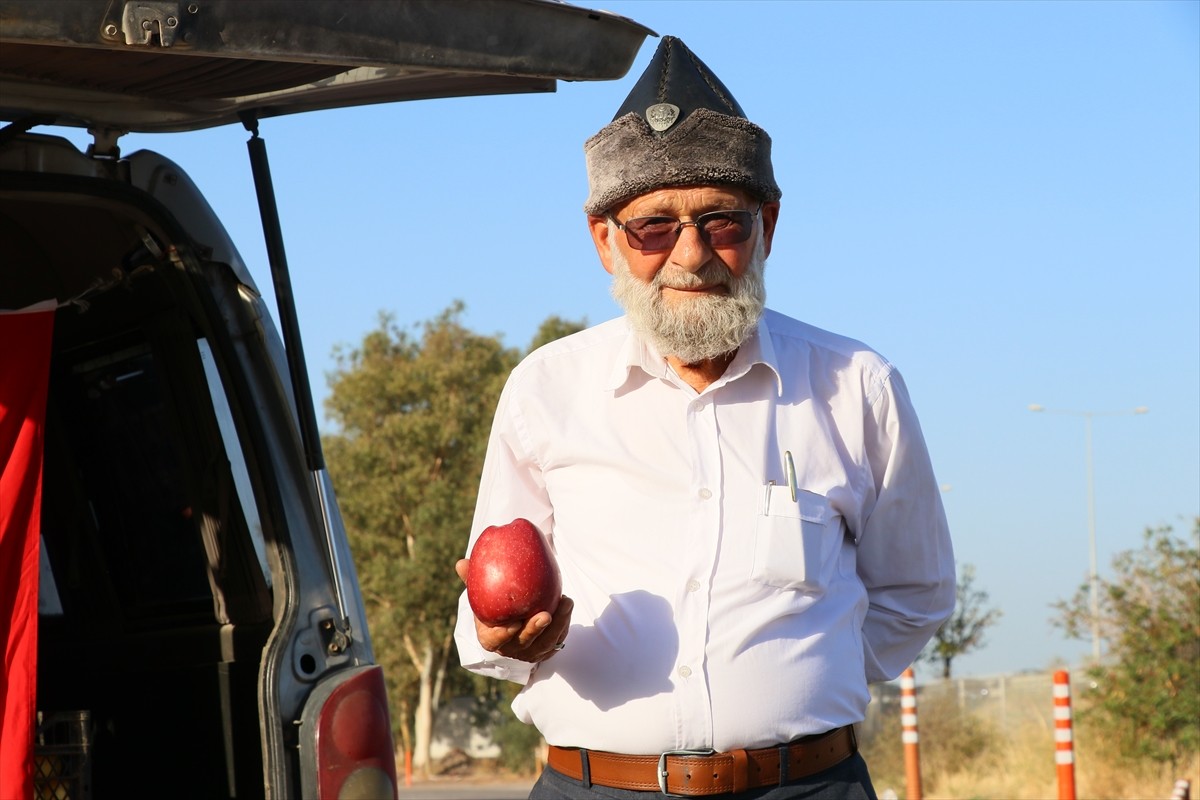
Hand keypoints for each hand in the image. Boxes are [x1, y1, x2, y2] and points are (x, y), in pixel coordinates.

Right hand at [455, 558, 572, 662]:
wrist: (512, 620)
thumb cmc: (494, 606)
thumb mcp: (482, 595)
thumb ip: (473, 580)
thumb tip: (461, 563)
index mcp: (491, 638)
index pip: (495, 641)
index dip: (504, 635)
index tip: (513, 623)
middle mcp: (511, 649)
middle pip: (524, 643)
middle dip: (535, 630)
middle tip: (545, 615)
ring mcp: (530, 652)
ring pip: (546, 643)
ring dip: (558, 624)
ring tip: (565, 603)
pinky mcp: (546, 650)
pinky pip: (558, 639)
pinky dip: (564, 624)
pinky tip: (567, 605)